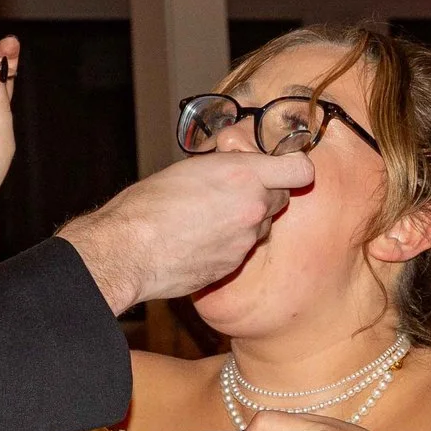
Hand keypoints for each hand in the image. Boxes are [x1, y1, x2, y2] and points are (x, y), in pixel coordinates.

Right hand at [59, 148, 312, 312]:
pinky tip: (200, 240)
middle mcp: (253, 208)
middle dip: (263, 194)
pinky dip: (229, 243)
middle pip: (281, 198)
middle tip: (232, 192)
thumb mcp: (190, 167)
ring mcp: (246, 241)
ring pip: (261, 226)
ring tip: (208, 218)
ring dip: (245, 221)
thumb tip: (239, 165)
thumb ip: (226, 166)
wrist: (129, 250)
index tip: (281, 169)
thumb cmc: (149, 204)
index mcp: (244, 175)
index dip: (292, 169)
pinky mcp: (234, 265)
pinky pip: (242, 249)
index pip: (300, 170)